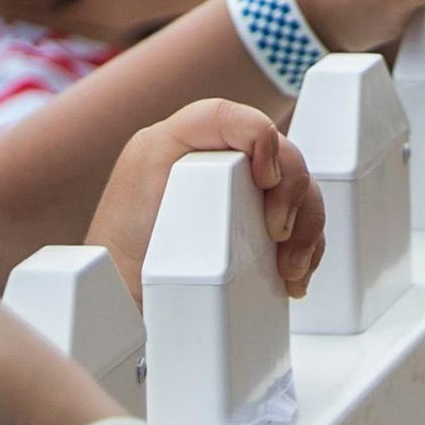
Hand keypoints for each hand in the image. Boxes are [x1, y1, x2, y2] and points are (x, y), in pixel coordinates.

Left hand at [92, 102, 317, 298]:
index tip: (264, 181)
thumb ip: (185, 156)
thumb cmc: (118, 250)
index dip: (260, 138)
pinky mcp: (253, 226)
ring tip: (290, 268)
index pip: (228, 116)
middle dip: (292, 193)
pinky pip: (299, 223)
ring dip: (307, 227)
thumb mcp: (143, 191)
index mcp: (178, 141)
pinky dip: (307, 247)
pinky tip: (295, 275)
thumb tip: (255, 166)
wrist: (122, 308)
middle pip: (280, 152)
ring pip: (300, 190)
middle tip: (277, 235)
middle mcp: (213, 161)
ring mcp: (238, 194)